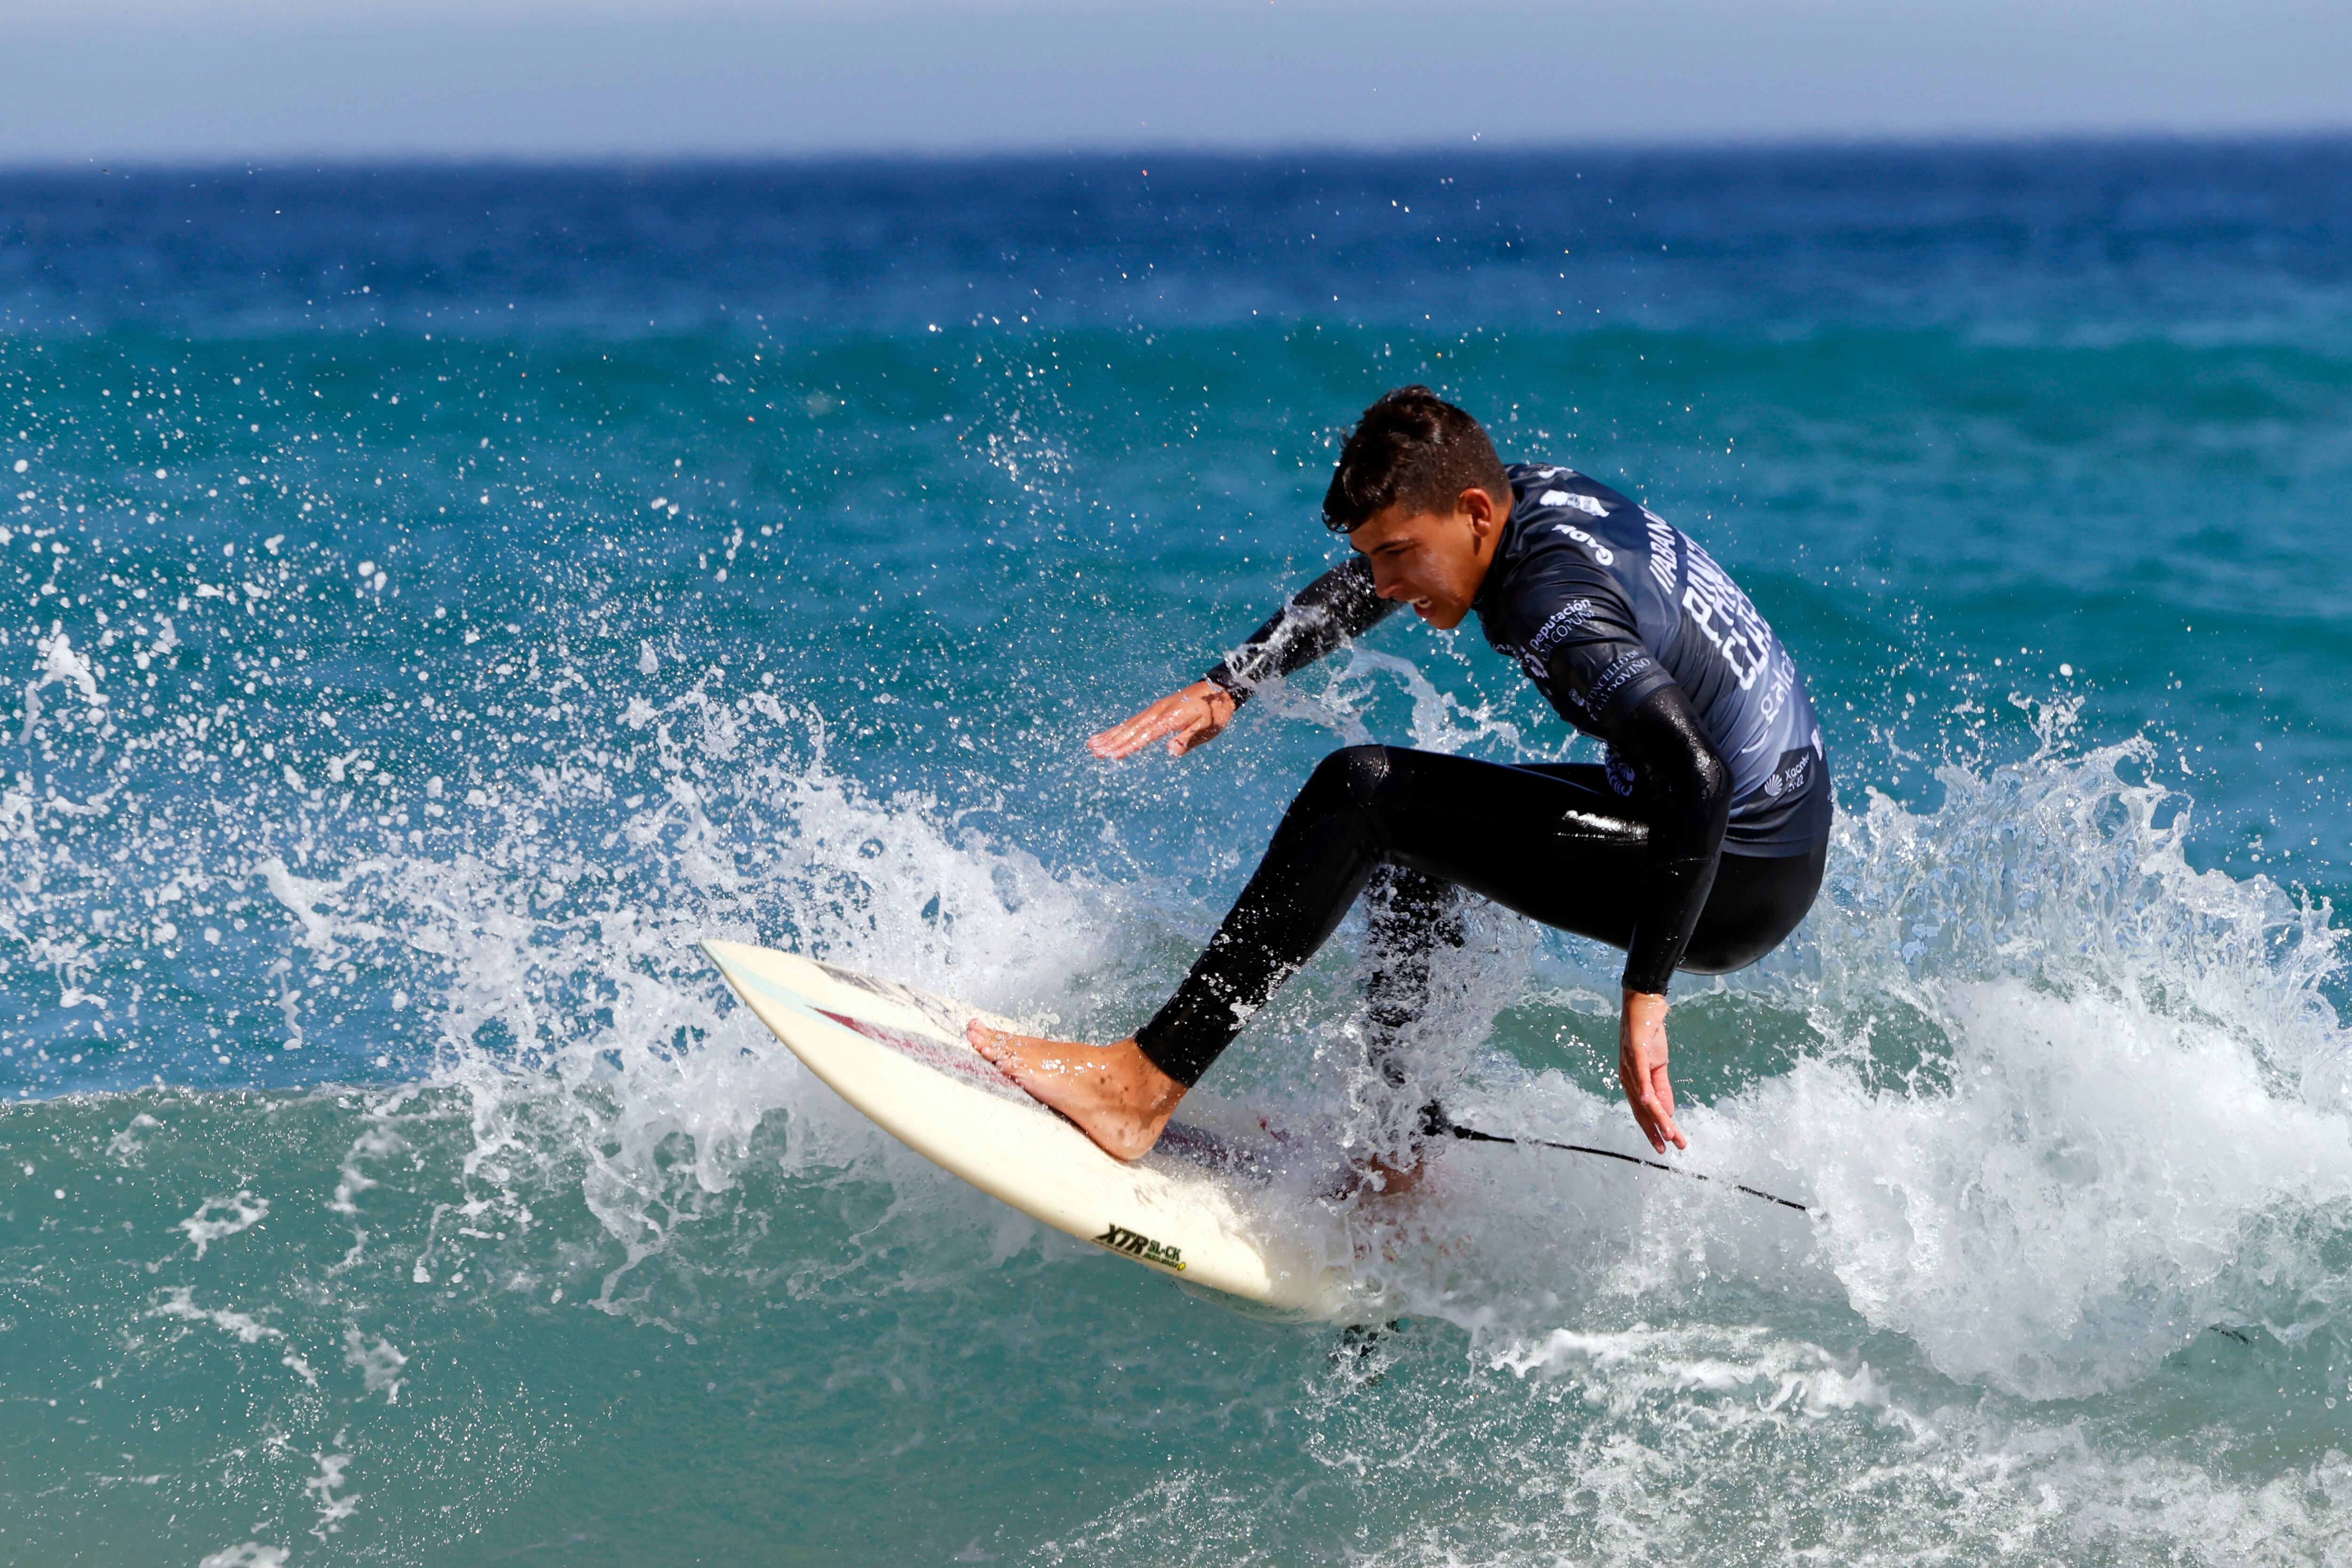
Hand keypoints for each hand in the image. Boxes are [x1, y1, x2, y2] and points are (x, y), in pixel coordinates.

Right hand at [1087, 680, 1236, 759]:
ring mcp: (1155, 709)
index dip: (1129, 746)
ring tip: (1092, 744)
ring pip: (1129, 724)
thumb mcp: (1208, 728)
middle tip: (1093, 750)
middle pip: (1131, 729)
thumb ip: (1189, 739)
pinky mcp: (1156, 709)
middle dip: (1111, 741)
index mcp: (1170, 718)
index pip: (1146, 735)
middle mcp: (1158, 712)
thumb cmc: (1215, 713)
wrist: (1219, 689)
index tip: (1113, 756)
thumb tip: (1171, 751)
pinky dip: (1120, 728)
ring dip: (1110, 734)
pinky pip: (1134, 720)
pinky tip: (1110, 734)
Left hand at [1617, 989, 1685, 1153]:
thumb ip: (1662, 1089)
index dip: (1653, 1129)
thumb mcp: (1659, 1066)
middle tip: (1669, 1148)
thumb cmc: (1649, 1036)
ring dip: (1656, 1116)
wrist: (1646, 1006)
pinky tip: (1647, 1101)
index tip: (1664, 1147)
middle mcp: (1627, 1077)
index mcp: (1633, 1082)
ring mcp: (1630, 1064)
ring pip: (1644, 1096)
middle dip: (1656, 1130)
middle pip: (1642, 1109)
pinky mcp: (1636, 1051)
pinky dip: (1644, 1088)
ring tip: (1669, 1132)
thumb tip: (1667, 1113)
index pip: (1642, 1112)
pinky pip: (1640, 1073)